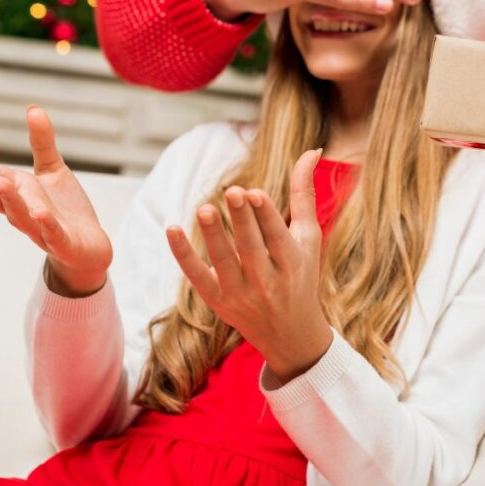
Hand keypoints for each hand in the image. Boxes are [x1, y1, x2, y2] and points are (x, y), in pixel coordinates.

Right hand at [0, 106, 111, 295]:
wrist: (88, 246)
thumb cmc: (63, 207)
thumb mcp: (53, 169)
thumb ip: (42, 143)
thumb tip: (32, 109)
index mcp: (16, 192)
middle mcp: (20, 210)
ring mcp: (38, 229)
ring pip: (17, 216)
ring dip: (8, 199)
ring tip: (1, 180)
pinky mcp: (61, 243)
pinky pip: (50, 234)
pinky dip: (44, 225)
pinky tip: (41, 213)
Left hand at [165, 149, 331, 382]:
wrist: (291, 335)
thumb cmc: (301, 275)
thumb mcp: (309, 237)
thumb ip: (304, 194)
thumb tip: (312, 150)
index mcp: (293, 264)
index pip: (278, 237)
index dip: (266, 215)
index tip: (254, 192)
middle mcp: (268, 282)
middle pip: (252, 249)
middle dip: (243, 221)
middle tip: (232, 190)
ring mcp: (241, 294)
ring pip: (224, 263)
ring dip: (214, 236)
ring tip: (205, 209)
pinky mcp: (218, 302)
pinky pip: (198, 278)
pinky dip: (184, 255)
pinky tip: (172, 229)